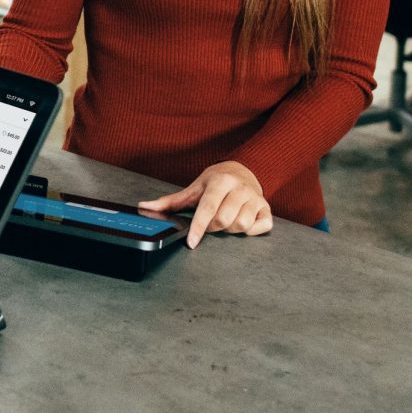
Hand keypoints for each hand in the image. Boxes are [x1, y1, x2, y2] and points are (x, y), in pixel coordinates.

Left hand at [139, 160, 272, 246]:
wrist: (242, 170)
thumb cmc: (215, 182)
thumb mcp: (194, 188)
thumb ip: (170, 201)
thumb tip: (144, 207)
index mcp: (220, 181)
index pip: (208, 208)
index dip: (199, 227)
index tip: (191, 242)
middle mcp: (240, 188)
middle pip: (223, 220)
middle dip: (213, 227)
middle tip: (211, 222)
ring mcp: (256, 198)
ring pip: (241, 226)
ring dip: (230, 229)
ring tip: (226, 220)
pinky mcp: (267, 209)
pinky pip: (260, 228)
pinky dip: (250, 231)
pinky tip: (243, 222)